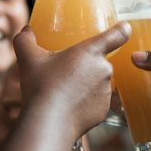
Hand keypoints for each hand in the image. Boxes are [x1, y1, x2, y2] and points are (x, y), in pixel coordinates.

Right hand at [12, 22, 130, 139]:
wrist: (49, 122)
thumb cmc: (41, 86)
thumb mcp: (28, 58)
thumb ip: (25, 40)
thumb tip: (25, 30)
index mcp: (91, 52)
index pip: (116, 36)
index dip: (122, 30)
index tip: (124, 28)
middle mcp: (104, 70)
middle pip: (99, 62)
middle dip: (85, 66)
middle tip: (65, 72)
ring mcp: (106, 92)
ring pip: (98, 83)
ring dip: (86, 84)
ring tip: (64, 91)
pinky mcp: (104, 111)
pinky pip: (96, 102)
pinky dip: (86, 103)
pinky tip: (69, 106)